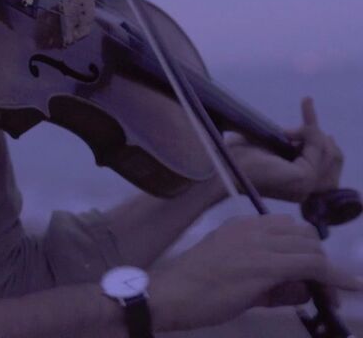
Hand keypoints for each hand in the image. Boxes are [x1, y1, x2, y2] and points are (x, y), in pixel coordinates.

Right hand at [148, 213, 362, 331]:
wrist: (174, 292)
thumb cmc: (198, 288)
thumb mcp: (237, 278)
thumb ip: (272, 281)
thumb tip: (306, 289)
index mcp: (241, 226)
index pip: (287, 226)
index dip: (305, 247)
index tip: (313, 271)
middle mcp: (252, 228)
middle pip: (304, 233)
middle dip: (319, 258)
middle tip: (325, 287)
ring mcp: (260, 244)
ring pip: (311, 246)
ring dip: (326, 269)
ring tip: (331, 294)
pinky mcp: (266, 265)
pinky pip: (313, 264)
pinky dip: (335, 276)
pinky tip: (350, 286)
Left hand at [225, 96, 343, 201]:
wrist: (218, 166)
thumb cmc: (234, 155)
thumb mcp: (265, 143)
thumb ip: (286, 141)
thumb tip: (306, 128)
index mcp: (299, 183)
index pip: (327, 161)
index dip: (321, 136)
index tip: (306, 103)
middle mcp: (307, 190)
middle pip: (334, 157)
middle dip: (317, 134)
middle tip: (293, 125)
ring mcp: (307, 187)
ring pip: (328, 151)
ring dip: (310, 132)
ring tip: (286, 130)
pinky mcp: (303, 178)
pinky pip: (316, 147)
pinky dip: (308, 131)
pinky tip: (287, 130)